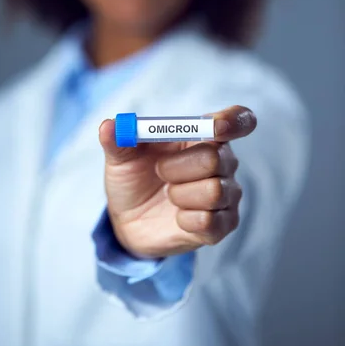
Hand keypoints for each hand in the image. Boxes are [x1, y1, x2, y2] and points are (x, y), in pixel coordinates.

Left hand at [99, 106, 256, 258]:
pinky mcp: (222, 225)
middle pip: (217, 158)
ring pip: (214, 191)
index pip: (238, 120)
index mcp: (203, 135)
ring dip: (179, 194)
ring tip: (168, 195)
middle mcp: (223, 162)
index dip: (233, 121)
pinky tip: (177, 216)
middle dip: (177, 167)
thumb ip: (118, 139)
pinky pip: (210, 221)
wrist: (128, 219)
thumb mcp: (121, 157)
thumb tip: (108, 126)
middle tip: (160, 172)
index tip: (217, 127)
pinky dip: (185, 219)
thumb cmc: (134, 177)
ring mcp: (226, 194)